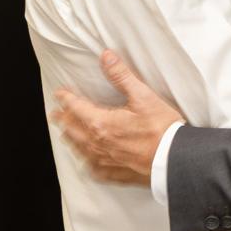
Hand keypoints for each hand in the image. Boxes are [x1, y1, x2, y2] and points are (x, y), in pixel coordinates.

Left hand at [53, 50, 183, 186]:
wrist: (175, 158)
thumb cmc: (161, 128)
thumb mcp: (143, 96)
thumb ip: (121, 76)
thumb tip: (106, 57)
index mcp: (101, 123)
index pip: (75, 108)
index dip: (66, 98)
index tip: (60, 93)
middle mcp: (98, 144)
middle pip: (72, 130)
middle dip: (62, 119)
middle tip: (56, 113)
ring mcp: (105, 161)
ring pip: (79, 149)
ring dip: (71, 139)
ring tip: (66, 133)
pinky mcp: (116, 173)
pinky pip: (93, 169)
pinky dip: (86, 162)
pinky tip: (87, 161)